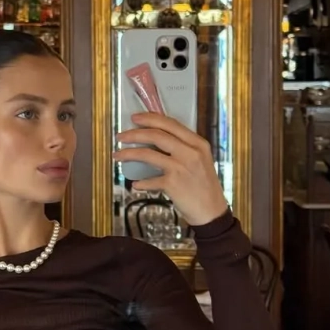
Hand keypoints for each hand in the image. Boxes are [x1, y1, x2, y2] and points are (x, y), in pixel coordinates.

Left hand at [114, 112, 227, 227]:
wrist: (212, 211)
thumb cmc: (204, 186)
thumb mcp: (200, 159)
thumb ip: (183, 148)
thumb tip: (156, 139)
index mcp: (197, 143)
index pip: (170, 124)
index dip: (149, 118)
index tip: (135, 118)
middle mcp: (190, 152)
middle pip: (156, 135)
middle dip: (134, 133)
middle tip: (120, 136)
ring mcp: (181, 168)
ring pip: (147, 154)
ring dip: (128, 154)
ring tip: (117, 155)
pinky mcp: (173, 184)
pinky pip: (149, 180)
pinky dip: (140, 183)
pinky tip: (136, 184)